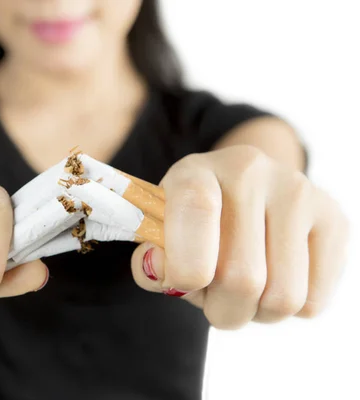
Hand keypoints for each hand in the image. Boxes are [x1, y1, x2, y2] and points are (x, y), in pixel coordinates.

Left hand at [130, 145, 348, 328]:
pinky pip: (313, 301)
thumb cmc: (194, 226)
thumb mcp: (161, 235)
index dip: (186, 265)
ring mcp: (298, 192)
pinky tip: (273, 281)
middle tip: (213, 297)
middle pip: (241, 277)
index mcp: (195, 171)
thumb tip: (163, 273)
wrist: (245, 193)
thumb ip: (151, 260)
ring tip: (243, 291)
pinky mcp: (334, 219)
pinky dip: (287, 310)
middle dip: (221, 308)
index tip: (182, 284)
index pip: (195, 211)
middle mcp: (250, 172)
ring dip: (256, 313)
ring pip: (283, 298)